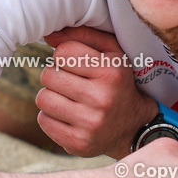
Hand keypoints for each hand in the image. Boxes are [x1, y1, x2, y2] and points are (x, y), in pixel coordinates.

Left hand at [36, 27, 156, 157]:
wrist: (134, 126)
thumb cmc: (118, 82)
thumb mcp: (112, 52)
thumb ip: (83, 35)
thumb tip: (49, 35)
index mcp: (111, 71)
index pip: (62, 52)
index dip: (65, 57)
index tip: (76, 64)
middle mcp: (102, 98)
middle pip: (48, 75)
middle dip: (56, 76)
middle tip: (71, 82)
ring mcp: (90, 123)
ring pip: (42, 98)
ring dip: (52, 96)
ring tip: (69, 99)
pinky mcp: (78, 143)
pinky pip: (43, 121)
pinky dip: (51, 117)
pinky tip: (69, 116)